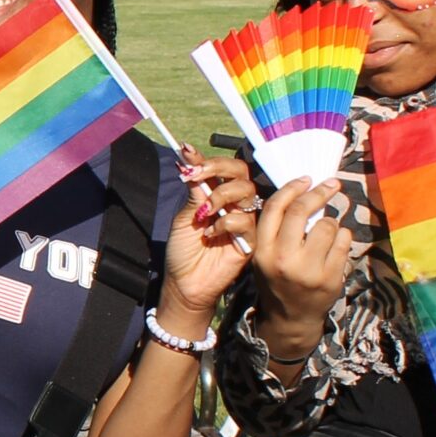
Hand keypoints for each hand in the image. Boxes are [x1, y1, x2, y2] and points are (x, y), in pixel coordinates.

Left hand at [157, 149, 258, 326]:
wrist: (184, 282)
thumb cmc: (184, 250)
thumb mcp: (185, 214)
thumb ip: (194, 188)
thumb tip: (187, 155)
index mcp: (220, 195)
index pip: (226, 168)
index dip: (209, 159)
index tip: (186, 154)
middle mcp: (236, 205)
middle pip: (242, 174)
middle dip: (219, 169)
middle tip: (196, 177)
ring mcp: (245, 222)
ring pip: (246, 193)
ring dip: (221, 196)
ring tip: (202, 213)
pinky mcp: (251, 241)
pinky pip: (245, 221)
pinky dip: (225, 222)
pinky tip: (210, 235)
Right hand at [249, 179, 350, 359]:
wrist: (291, 318)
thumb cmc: (278, 278)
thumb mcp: (265, 255)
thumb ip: (277, 229)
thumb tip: (303, 192)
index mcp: (263, 250)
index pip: (275, 209)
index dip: (292, 188)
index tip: (306, 179)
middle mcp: (283, 259)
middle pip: (302, 211)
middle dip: (319, 192)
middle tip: (331, 184)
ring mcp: (308, 270)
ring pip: (328, 224)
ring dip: (331, 223)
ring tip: (327, 233)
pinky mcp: (330, 278)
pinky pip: (344, 241)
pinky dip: (342, 237)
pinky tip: (335, 246)